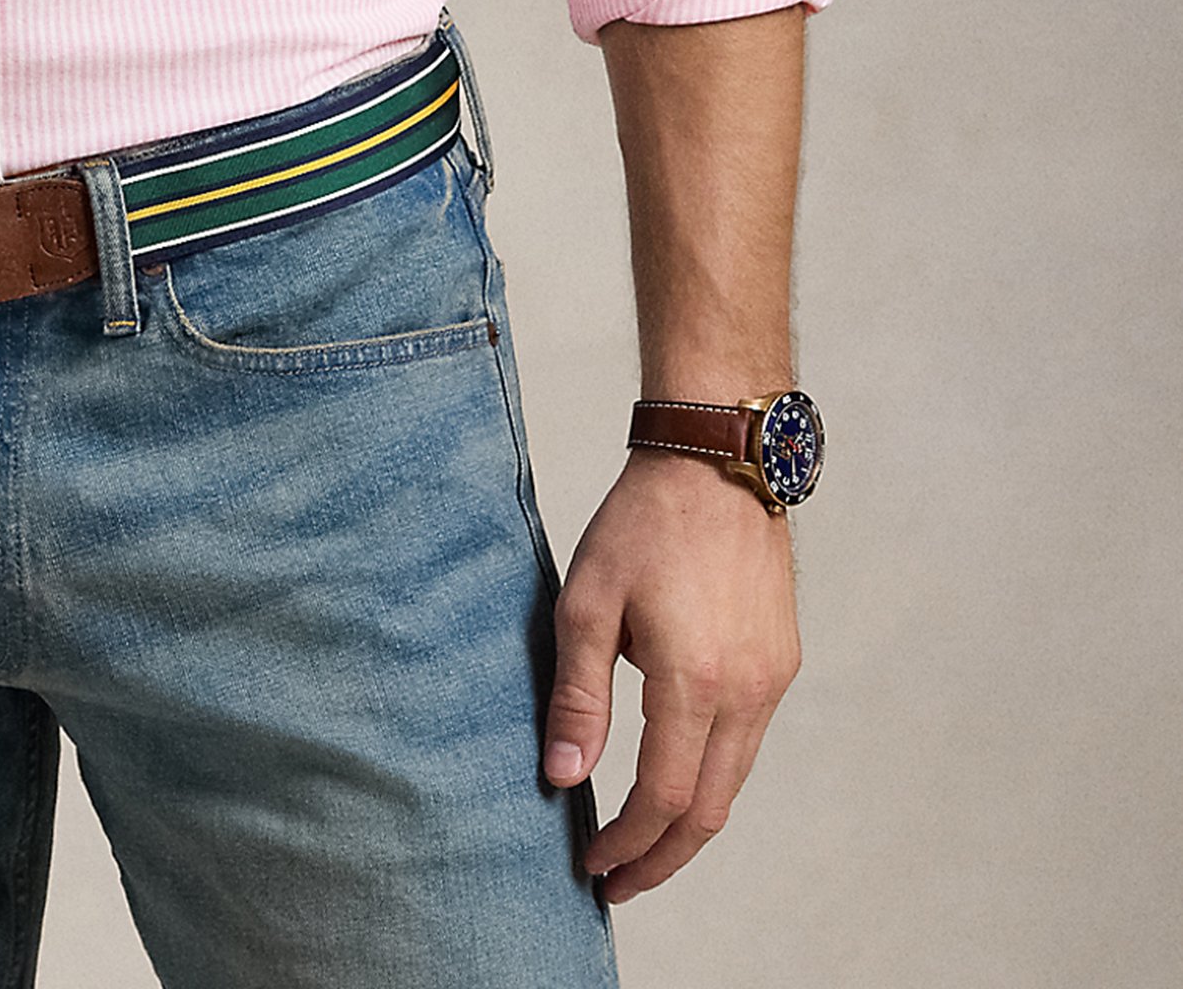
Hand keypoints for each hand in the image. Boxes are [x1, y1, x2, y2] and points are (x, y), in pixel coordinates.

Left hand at [542, 450, 800, 901]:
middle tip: (617, 881)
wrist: (716, 462)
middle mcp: (747, 692)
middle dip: (661, 857)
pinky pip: (747, 745)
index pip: (663, 797)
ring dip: (688, 823)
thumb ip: (579, 696)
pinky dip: (711, 778)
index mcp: (695, 681)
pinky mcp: (781, 663)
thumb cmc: (643, 523)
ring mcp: (772, 680)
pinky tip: (674, 778)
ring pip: (734, 783)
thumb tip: (562, 777)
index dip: (627, 844)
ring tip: (640, 842)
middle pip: (709, 811)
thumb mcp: (588, 601)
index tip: (592, 864)